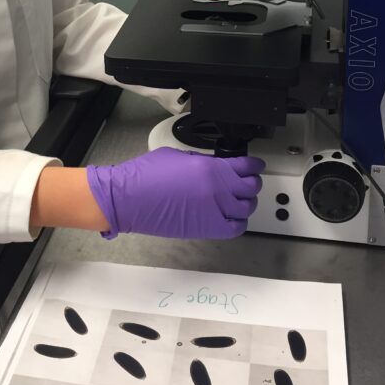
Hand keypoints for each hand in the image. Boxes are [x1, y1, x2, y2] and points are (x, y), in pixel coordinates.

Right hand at [86, 146, 264, 239]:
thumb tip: (212, 164)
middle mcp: (216, 189)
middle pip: (250, 187)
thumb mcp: (176, 155)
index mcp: (209, 167)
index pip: (245, 166)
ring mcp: (213, 210)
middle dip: (252, 182)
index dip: (254, 165)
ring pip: (246, 208)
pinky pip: (235, 228)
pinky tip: (234, 217)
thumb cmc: (145, 175)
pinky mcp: (206, 228)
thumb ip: (199, 159)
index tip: (255, 166)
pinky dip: (239, 222)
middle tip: (249, 180)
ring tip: (242, 199)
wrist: (129, 198)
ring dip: (247, 202)